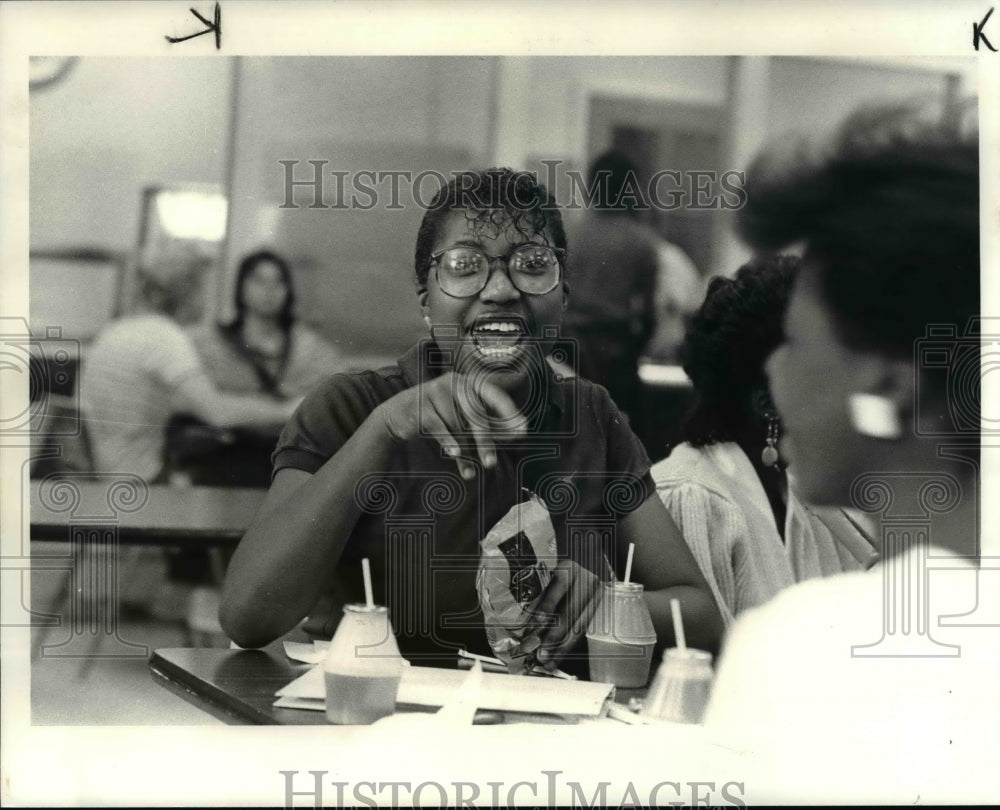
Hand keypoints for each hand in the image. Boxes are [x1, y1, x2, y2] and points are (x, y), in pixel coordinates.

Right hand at [376, 372, 527, 478]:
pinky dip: (448, 443)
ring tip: (469, 471)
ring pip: (457, 426)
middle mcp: (455, 382)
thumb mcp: (463, 419)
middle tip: (491, 464)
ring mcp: (436, 391)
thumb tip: (520, 432)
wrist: (399, 415)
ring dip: (464, 451)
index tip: (523, 430)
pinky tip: (455, 454)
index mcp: (469, 383)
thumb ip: (488, 424)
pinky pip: (440, 428)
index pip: (495, 396)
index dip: (509, 413)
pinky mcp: (421, 406)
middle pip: (476, 416)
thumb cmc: (439, 417)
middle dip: (485, 442)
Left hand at [535, 559, 600, 669]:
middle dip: (553, 635)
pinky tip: (557, 657)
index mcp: (570, 568)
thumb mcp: (548, 573)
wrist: (586, 562)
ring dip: (561, 647)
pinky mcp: (596, 609)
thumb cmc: (559, 569)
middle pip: (571, 612)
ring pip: (578, 626)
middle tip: (539, 651)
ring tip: (547, 661)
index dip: (548, 605)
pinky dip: (568, 646)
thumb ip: (539, 593)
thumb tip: (523, 620)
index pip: (560, 586)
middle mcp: (586, 581)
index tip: (536, 621)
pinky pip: (582, 631)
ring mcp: (595, 596)